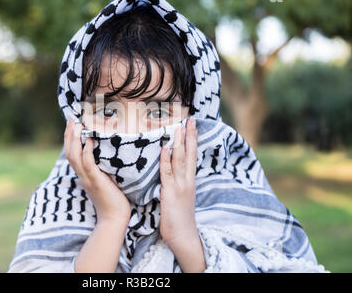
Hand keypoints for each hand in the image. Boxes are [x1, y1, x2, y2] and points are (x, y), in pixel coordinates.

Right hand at [64, 120, 130, 223]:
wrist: (114, 218)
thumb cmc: (113, 200)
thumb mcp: (105, 181)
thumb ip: (102, 170)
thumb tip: (107, 156)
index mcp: (84, 175)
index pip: (72, 155)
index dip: (70, 140)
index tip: (73, 125)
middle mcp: (83, 176)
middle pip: (69, 153)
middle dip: (69, 135)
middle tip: (72, 120)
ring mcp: (88, 178)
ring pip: (75, 157)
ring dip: (75, 140)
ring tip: (78, 125)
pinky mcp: (96, 182)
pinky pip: (88, 165)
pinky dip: (87, 152)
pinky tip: (89, 141)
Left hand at [159, 118, 197, 244]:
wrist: (184, 237)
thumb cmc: (179, 219)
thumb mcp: (180, 197)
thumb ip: (176, 183)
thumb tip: (170, 172)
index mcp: (189, 181)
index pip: (192, 156)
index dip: (192, 140)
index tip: (192, 126)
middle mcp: (187, 181)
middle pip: (190, 154)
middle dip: (190, 136)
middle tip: (190, 119)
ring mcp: (180, 186)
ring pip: (180, 160)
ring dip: (179, 143)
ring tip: (179, 127)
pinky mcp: (171, 193)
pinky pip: (167, 173)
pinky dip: (166, 160)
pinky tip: (165, 148)